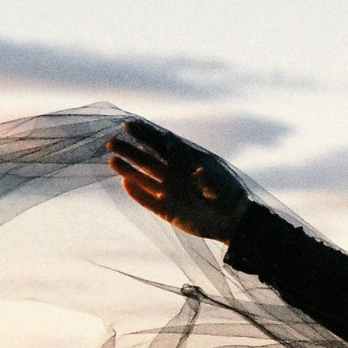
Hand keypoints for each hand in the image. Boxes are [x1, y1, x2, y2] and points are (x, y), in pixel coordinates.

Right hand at [107, 119, 250, 243]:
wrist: (235, 221)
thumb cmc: (227, 192)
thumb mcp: (211, 171)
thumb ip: (186, 156)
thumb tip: (168, 141)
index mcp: (186, 160)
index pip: (161, 143)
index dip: (145, 134)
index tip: (128, 125)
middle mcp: (175, 174)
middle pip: (148, 159)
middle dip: (130, 150)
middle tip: (112, 142)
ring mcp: (170, 192)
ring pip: (144, 179)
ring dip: (128, 170)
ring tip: (112, 160)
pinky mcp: (168, 211)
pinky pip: (148, 201)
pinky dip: (137, 193)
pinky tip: (125, 183)